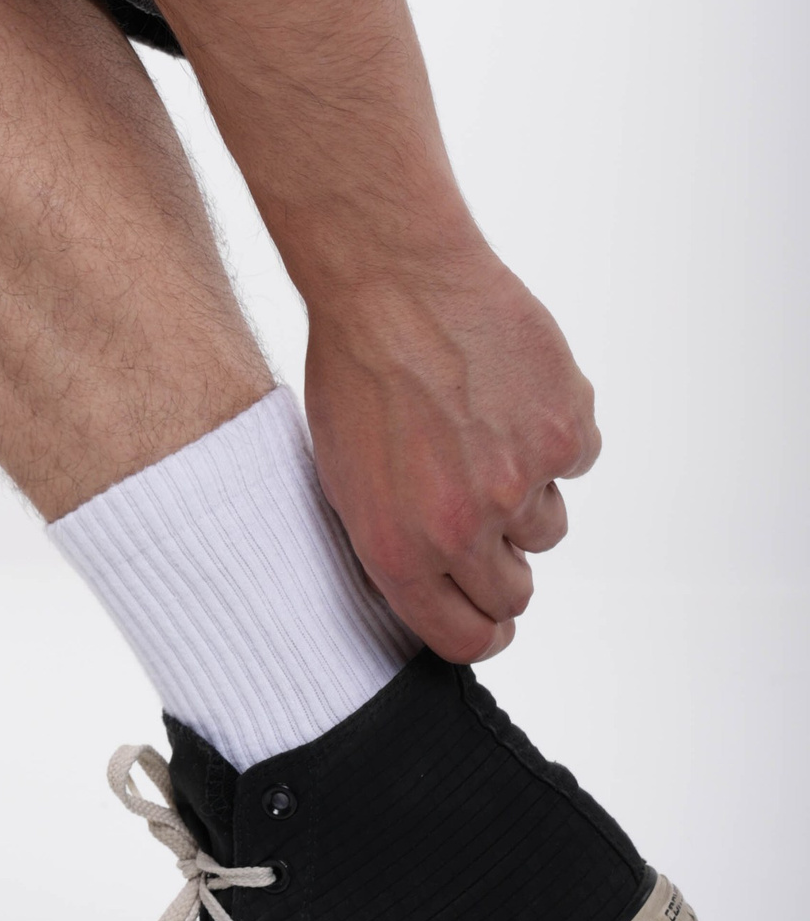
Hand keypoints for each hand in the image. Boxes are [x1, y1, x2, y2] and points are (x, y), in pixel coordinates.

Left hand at [303, 244, 598, 662]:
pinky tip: (511, 392)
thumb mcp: (344, 477)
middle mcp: (464, 529)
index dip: (483, 632)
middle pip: (515, 593)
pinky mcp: (565, 429)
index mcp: (400, 551)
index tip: (489, 618)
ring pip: (549, 525)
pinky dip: (554, 432)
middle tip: (487, 519)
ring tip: (482, 431)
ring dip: (526, 492)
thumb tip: (433, 587)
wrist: (390, 280)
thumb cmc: (353, 371)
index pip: (467, 640)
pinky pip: (577, 458)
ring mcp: (521, 480)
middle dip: (505, 567)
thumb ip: (394, 543)